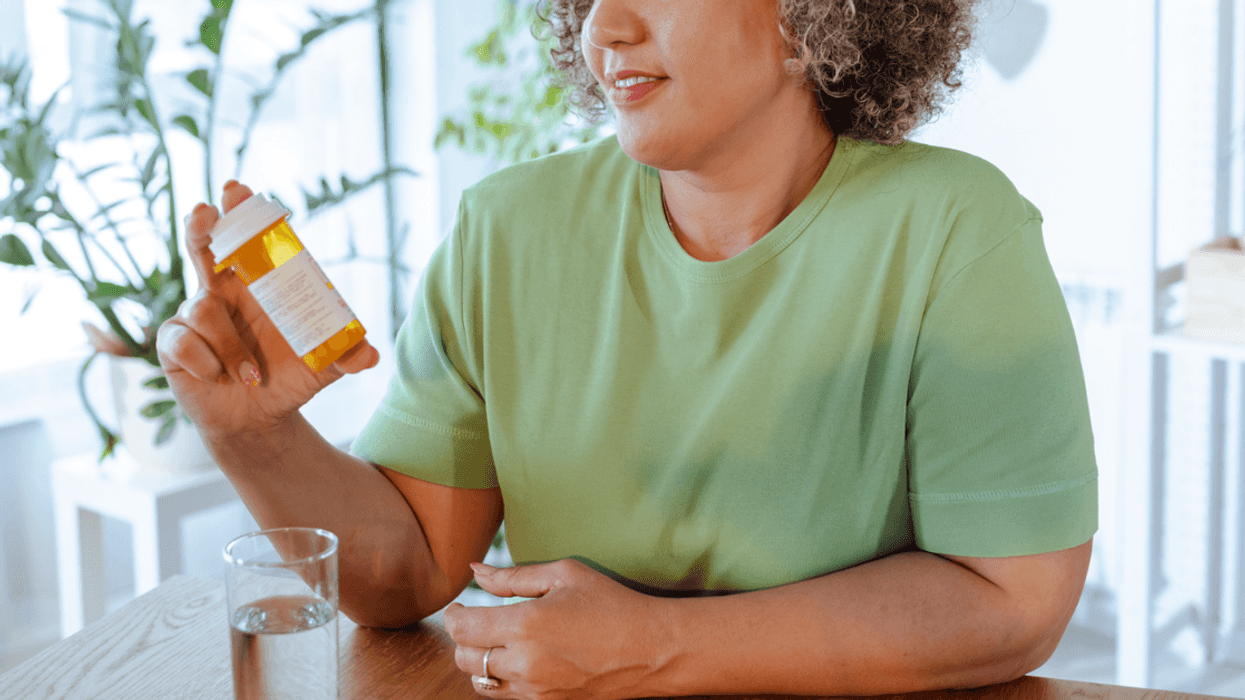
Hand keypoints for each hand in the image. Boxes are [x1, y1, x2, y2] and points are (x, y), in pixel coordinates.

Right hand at [156, 181, 379, 438]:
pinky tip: (221, 378)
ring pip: (202, 307)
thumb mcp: (323, 367)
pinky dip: (208, 363)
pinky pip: (183, 340)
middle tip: (205, 211)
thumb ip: (345, 356)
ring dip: (229, 345)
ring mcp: (193, 314)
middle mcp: (222, 290)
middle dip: (202, 225)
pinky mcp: (173, 342)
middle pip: (203, 245)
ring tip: (251, 374)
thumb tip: (370, 354)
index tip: (239, 190)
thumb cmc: (289, 377)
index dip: (241, 212)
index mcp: (259, 283)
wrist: (260, 418)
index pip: (248, 238)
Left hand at [444, 559, 667, 699]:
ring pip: (482, 682)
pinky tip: (521, 658)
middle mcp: (525, 663)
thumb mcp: (565, 574)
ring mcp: (536, 690)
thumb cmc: (611, 603)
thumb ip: (513, 576)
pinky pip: (507, 696)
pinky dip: (503, 678)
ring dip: (481, 661)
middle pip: (465, 659)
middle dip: (463, 639)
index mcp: (526, 625)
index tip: (459, 606)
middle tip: (476, 621)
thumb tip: (475, 571)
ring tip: (499, 641)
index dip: (453, 616)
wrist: (652, 650)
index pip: (462, 629)